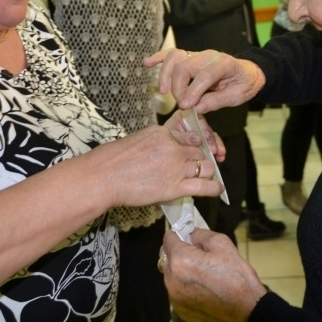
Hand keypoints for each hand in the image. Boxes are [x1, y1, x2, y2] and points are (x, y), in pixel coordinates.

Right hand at [100, 119, 226, 207]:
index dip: (195, 144)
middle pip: (200, 151)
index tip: (195, 150)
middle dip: (201, 159)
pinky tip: (218, 190)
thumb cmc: (112, 160)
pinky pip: (204, 186)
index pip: (189, 135)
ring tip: (206, 178)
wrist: (103, 177)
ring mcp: (176, 166)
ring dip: (207, 172)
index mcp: (162, 132)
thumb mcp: (136, 140)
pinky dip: (215, 188)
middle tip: (198, 167)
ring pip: (206, 166)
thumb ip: (155, 141)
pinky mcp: (175, 187)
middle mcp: (173, 147)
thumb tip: (162, 148)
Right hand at [144, 49, 265, 114]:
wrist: (248, 72)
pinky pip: (172, 54)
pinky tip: (147, 63)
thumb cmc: (243, 85)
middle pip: (185, 67)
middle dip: (179, 88)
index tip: (186, 107)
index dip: (193, 91)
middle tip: (182, 105)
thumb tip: (196, 108)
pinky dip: (159, 58)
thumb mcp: (236, 97)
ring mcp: (198, 54)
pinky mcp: (190, 56)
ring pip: (176, 58)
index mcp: (224, 64)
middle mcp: (209, 55)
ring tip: (164, 92)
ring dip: (166, 75)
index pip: (204, 75)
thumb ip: (216, 101)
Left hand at [162, 229, 266, 321]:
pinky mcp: (180, 309)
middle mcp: (171, 279)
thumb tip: (190, 233)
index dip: (179, 235)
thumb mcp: (222, 244)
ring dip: (180, 270)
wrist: (247, 310)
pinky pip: (177, 291)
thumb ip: (201, 234)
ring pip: (171, 275)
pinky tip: (203, 288)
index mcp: (180, 260)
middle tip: (197, 254)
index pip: (168, 239)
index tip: (188, 237)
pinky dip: (185, 287)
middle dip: (177, 252)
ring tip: (202, 274)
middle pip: (166, 257)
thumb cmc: (236, 277)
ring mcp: (174, 297)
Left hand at [163, 108, 226, 163]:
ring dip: (217, 146)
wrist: (155, 154)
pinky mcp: (202, 143)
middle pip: (206, 129)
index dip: (203, 128)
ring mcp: (198, 133)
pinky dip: (216, 151)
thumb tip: (197, 139)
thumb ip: (182, 137)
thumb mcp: (169, 137)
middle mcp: (192, 123)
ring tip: (221, 155)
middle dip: (212, 140)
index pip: (197, 119)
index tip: (207, 138)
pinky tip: (221, 157)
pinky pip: (212, 145)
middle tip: (215, 150)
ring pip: (211, 137)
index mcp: (183, 116)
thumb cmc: (159, 143)